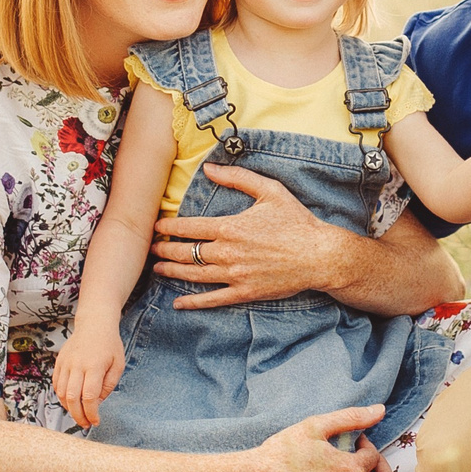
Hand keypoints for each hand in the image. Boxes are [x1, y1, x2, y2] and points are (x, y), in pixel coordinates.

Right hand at [51, 326, 125, 428]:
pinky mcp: (59, 362)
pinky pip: (56, 384)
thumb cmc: (109, 345)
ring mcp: (66, 363)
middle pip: (72, 398)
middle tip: (85, 424)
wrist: (94, 324)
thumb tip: (96, 403)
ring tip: (79, 413)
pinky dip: (61, 396)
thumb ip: (108, 386)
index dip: (91, 413)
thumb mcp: (118, 365)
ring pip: (61, 393)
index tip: (95, 421)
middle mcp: (77, 365)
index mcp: (95, 366)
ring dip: (69, 408)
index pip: (89, 396)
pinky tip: (71, 401)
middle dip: (78, 416)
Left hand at [152, 166, 341, 308]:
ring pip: (193, 276)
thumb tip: (210, 168)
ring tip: (158, 269)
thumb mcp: (269, 190)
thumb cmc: (296, 221)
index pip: (188, 228)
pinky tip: (179, 303)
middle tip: (152, 249)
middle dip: (164, 251)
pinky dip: (193, 302)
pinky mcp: (244, 292)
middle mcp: (227, 253)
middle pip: (185, 253)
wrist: (318, 255)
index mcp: (229, 227)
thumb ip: (237, 177)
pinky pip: (212, 300)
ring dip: (172, 273)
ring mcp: (234, 275)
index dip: (168, 228)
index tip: (157, 227)